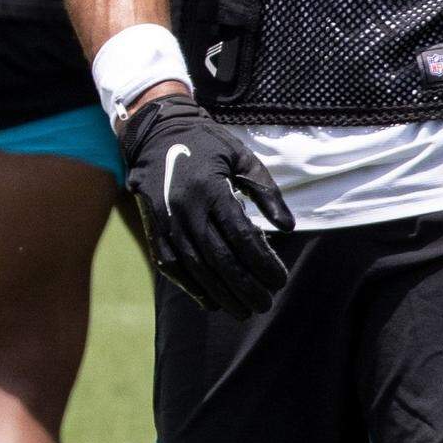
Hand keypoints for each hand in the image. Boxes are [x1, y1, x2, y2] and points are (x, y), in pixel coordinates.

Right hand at [118, 94, 293, 318]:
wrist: (156, 132)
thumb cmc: (208, 144)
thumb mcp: (243, 157)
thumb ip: (267, 192)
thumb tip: (288, 227)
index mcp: (212, 189)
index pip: (242, 236)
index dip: (263, 263)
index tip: (280, 280)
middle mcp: (187, 208)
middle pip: (219, 259)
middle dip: (245, 286)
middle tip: (264, 304)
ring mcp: (167, 221)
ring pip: (195, 268)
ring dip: (221, 293)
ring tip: (242, 309)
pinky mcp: (153, 229)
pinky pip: (171, 266)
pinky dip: (191, 287)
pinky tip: (210, 301)